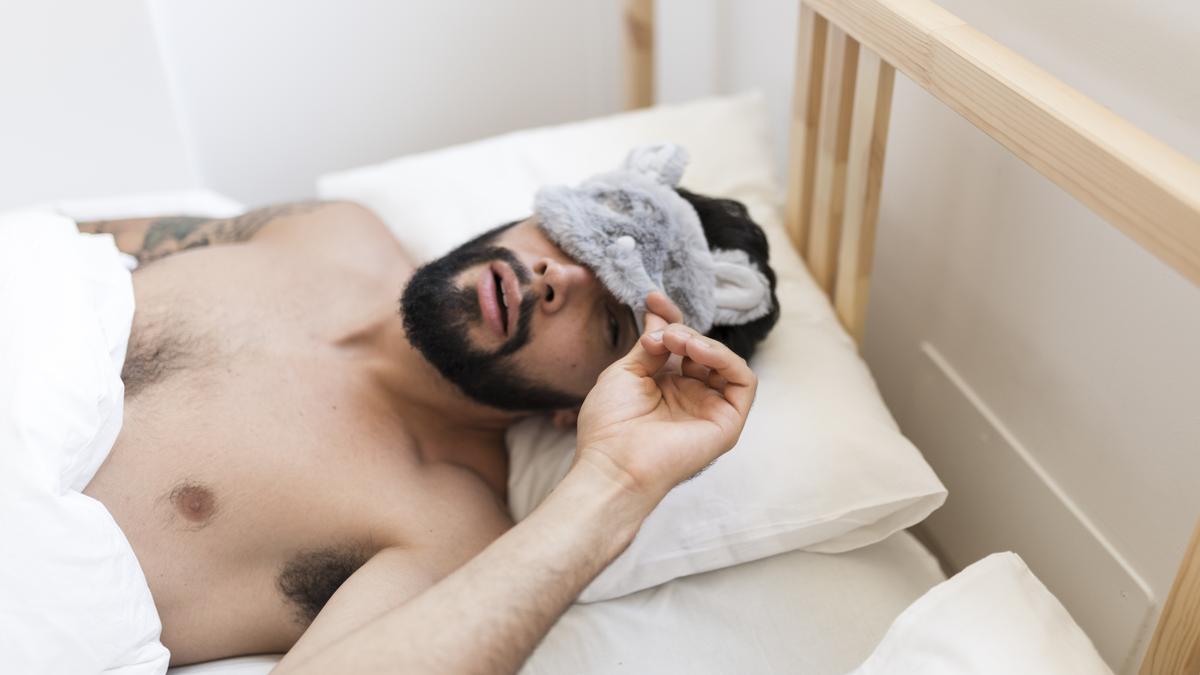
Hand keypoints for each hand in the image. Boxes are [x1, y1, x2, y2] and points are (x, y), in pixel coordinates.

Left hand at [571, 292, 757, 510]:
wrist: (614, 462)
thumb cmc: (610, 424)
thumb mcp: (626, 371)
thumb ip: (650, 344)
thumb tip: (659, 315)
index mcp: (666, 386)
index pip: (680, 345)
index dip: (671, 319)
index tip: (654, 299)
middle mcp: (691, 396)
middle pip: (702, 349)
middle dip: (682, 330)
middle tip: (661, 334)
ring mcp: (710, 409)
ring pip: (725, 362)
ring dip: (703, 342)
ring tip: (677, 341)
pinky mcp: (728, 422)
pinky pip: (743, 381)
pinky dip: (724, 358)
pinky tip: (697, 352)